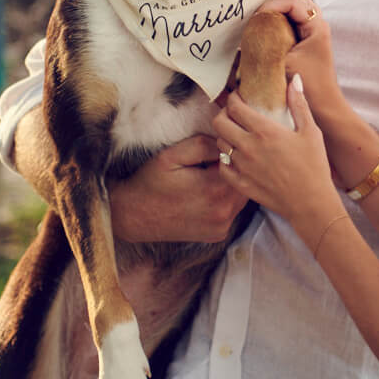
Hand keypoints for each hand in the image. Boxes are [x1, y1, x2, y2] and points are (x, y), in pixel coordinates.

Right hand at [109, 134, 248, 243]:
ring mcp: (222, 226)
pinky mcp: (217, 235)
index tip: (219, 149)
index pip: (242, 163)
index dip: (232, 153)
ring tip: (208, 178)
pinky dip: (224, 202)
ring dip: (231, 186)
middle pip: (245, 182)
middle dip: (235, 170)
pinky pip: (232, 212)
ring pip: (241, 198)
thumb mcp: (173, 155)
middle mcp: (224, 212)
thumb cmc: (151, 182)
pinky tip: (205, 196)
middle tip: (212, 163)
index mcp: (216, 189)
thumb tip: (226, 144)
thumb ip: (204, 144)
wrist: (133, 215)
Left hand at [212, 76, 340, 235]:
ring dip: (225, 136)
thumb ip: (299, 104)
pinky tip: (236, 157)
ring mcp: (243, 167)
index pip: (235, 107)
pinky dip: (225, 160)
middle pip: (219, 122)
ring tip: (236, 134)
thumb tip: (293, 79)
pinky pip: (222, 167)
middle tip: (234, 114)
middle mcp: (248, 147)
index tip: (240, 97)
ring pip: (219, 144)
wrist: (311, 202)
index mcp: (264, 131)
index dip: (234, 98)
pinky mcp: (241, 184)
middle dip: (223, 114)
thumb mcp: (311, 131)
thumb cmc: (314, 166)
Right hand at [260, 0, 345, 129]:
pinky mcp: (307, 41)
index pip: (292, 2)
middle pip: (294, 1)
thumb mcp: (282, 64)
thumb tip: (245, 37)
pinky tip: (266, 32)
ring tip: (260, 23)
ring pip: (293, 10)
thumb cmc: (308, 88)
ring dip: (276, 13)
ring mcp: (313, 33)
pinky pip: (292, 22)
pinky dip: (279, 22)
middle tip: (257, 17)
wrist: (325, 108)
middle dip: (274, 4)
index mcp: (317, 27)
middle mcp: (318, 25)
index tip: (256, 18)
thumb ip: (265, 47)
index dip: (272, 4)